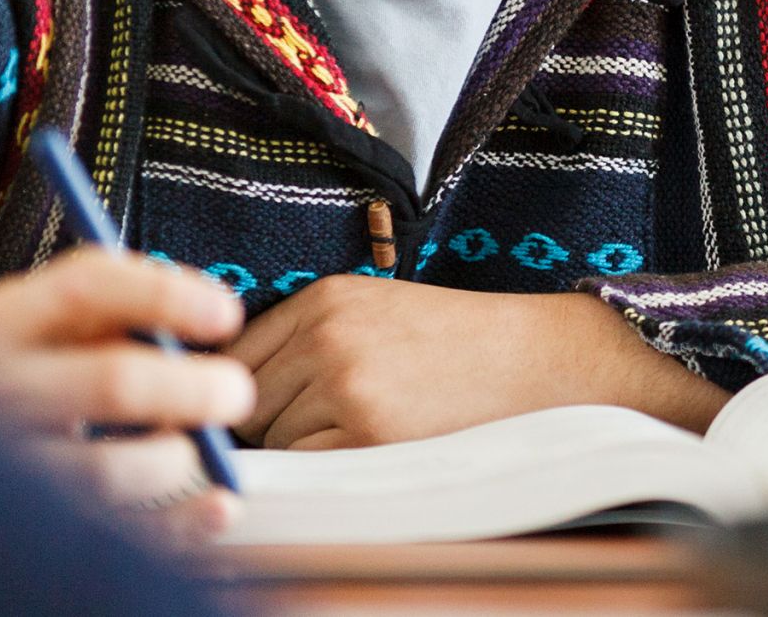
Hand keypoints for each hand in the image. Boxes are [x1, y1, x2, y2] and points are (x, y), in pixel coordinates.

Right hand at [0, 247, 255, 543]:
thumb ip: (109, 311)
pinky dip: (178, 525)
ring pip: (110, 469)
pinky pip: (116, 530)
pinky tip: (219, 507)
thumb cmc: (20, 369)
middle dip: (194, 389)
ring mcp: (17, 464)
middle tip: (234, 392)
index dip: (168, 297)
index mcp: (8, 325)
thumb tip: (209, 316)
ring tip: (197, 446)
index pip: (88, 290)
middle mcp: (6, 394)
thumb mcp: (42, 323)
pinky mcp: (40, 520)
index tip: (227, 315)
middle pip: (115, 384)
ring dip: (176, 457)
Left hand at [228, 276, 727, 449]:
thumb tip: (227, 396)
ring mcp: (346, 385)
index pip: (234, 355)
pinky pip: (307, 469)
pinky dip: (331, 469)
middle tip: (340, 417)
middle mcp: (328, 336)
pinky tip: (378, 445)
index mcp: (326, 298)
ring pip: (275, 440)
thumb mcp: (376, 311)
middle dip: (277, 421)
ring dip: (307, 447)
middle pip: (248, 404)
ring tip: (372, 424)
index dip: (243, 390)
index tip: (266, 406)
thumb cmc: (460, 342)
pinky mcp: (366, 433)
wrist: (540, 361)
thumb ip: (305, 337)